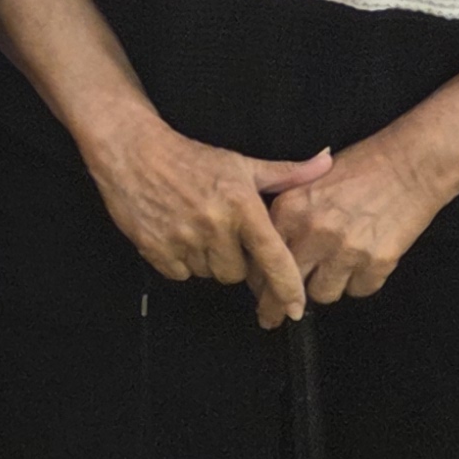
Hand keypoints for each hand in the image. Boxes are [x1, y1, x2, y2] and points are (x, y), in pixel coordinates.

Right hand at [79, 118, 311, 327]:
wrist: (132, 150)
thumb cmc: (190, 158)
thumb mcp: (240, 163)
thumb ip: (286, 172)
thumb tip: (326, 162)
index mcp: (241, 206)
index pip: (273, 257)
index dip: (287, 287)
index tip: (295, 308)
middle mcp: (214, 225)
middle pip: (237, 273)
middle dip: (233, 260)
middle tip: (221, 234)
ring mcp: (183, 239)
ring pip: (209, 274)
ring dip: (207, 260)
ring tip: (196, 230)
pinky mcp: (155, 248)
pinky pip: (180, 274)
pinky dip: (180, 261)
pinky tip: (176, 234)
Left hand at [267, 142, 448, 305]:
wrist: (411, 164)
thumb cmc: (361, 169)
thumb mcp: (309, 181)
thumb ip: (286, 216)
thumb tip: (265, 252)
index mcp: (290, 208)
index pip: (261, 258)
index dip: (259, 280)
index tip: (260, 291)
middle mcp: (314, 231)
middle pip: (286, 285)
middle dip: (278, 306)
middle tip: (275, 317)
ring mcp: (347, 249)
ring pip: (323, 294)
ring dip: (328, 286)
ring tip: (338, 265)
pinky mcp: (378, 262)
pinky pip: (359, 291)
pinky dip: (361, 281)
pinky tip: (365, 259)